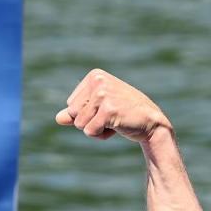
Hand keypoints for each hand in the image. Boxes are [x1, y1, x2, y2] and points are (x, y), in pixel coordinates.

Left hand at [55, 69, 171, 142]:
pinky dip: (101, 135)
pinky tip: (117, 127)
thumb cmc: (124, 113)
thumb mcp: (98, 109)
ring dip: (95, 129)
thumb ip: (76, 113)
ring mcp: (103, 94)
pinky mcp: (108, 109)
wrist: (151, 122)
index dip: (86, 113)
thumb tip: (58, 118)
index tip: (106, 108)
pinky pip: (89, 131)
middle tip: (111, 116)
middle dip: (88, 121)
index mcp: (95, 76)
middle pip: (73, 113)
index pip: (71, 104)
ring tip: (114, 120)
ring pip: (79, 124)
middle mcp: (98, 80)